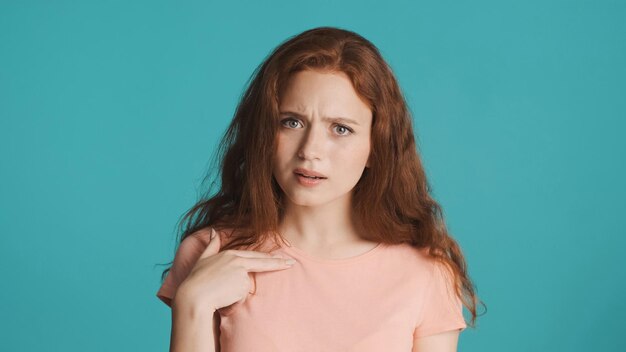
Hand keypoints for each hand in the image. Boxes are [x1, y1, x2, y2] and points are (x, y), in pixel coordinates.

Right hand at [175, 228, 295, 310]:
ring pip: (248, 284)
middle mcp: (238, 260)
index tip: (282, 258)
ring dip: (238, 292)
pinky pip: (244, 294)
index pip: (255, 256)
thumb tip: (212, 231)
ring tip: (223, 293)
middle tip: (292, 263)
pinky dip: (237, 298)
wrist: (194, 296)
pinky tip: (226, 298)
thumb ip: (211, 245)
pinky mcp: (243, 283)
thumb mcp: (203, 259)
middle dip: (279, 263)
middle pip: (263, 262)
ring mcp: (242, 271)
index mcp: (231, 253)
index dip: (270, 258)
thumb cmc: (196, 280)